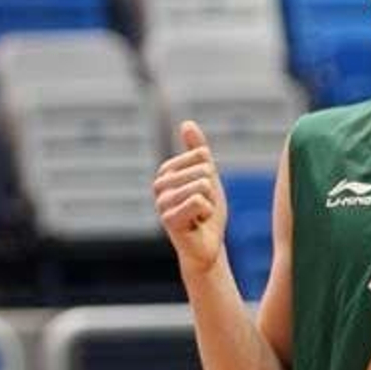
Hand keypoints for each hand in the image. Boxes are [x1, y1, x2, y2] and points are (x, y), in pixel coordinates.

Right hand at [152, 120, 226, 274]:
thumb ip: (197, 150)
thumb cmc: (205, 213)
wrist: (206, 245)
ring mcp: (162, 203)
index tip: (203, 192)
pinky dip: (207, 213)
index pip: (201, 155)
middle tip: (202, 207)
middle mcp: (159, 186)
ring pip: (202, 185)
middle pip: (203, 170)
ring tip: (199, 215)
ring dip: (210, 203)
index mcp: (166, 172)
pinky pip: (200, 202)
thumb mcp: (207, 176)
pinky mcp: (169, 219)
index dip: (211, 175)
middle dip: (211, 190)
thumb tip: (186, 123)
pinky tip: (198, 224)